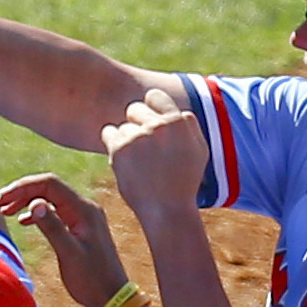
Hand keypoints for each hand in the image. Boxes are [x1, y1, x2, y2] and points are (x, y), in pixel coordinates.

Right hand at [0, 172, 129, 306]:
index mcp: (84, 210)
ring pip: (50, 199)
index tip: (3, 198)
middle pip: (49, 188)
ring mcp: (83, 217)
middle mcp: (85, 208)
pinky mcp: (79, 227)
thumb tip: (34, 203)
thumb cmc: (91, 279)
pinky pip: (55, 211)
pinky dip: (37, 213)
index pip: (50, 184)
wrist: (110, 296)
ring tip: (5, 210)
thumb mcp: (69, 253)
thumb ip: (53, 226)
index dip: (24, 187)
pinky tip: (23, 221)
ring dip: (27, 201)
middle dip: (22, 192)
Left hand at [103, 90, 206, 219]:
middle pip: (134, 109)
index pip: (154, 96)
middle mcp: (158, 126)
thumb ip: (189, 126)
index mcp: (178, 122)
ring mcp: (137, 137)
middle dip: (135, 123)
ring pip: (122, 125)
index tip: (148, 121)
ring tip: (137, 161)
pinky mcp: (119, 149)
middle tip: (141, 145)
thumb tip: (178, 110)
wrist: (166, 209)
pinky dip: (112, 144)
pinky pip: (108, 133)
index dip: (149, 107)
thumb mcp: (199, 151)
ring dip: (125, 139)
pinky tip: (123, 159)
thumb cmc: (184, 182)